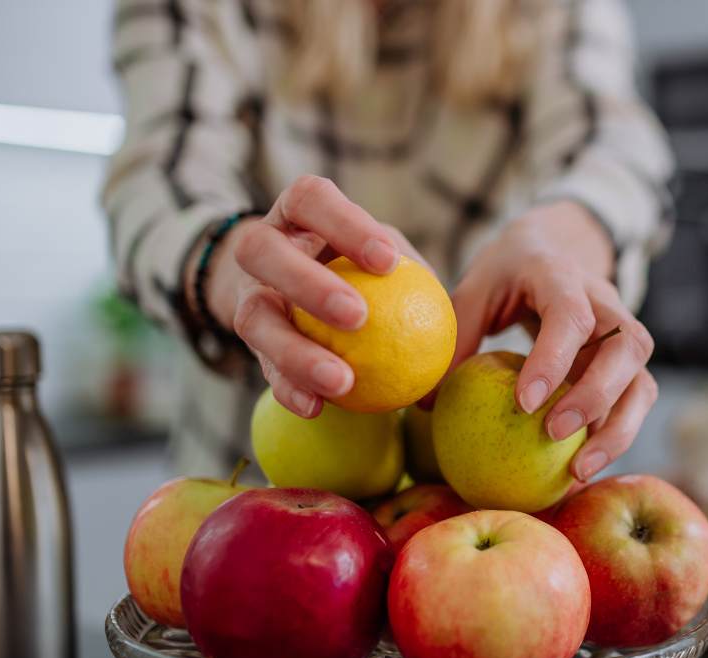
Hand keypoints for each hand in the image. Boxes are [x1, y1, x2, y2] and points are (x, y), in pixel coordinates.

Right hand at [189, 175, 424, 417]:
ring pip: (253, 317)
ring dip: (296, 351)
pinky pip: (262, 367)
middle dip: (307, 282)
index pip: (311, 199)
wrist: (295, 289)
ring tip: (341, 380)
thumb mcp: (383, 257)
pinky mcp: (247, 341)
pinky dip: (289, 389)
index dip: (343, 223)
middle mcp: (260, 246)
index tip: (387, 261)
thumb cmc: (359, 267)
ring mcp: (247, 294)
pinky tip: (317, 408)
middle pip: (261, 251)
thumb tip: (460, 318)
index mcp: (297, 213)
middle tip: (357, 317)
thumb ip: (413, 275)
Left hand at [447, 201, 656, 481]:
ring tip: (578, 472)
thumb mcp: (475, 291)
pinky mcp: (628, 367)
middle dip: (595, 396)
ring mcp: (623, 336)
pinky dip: (615, 438)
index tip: (524, 403)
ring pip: (642, 381)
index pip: (570, 314)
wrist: (556, 250)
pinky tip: (581, 470)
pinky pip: (635, 403)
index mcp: (561, 276)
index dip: (553, 358)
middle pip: (626, 347)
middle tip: (553, 434)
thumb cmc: (507, 276)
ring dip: (617, 429)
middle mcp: (606, 304)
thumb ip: (456, 338)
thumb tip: (425, 404)